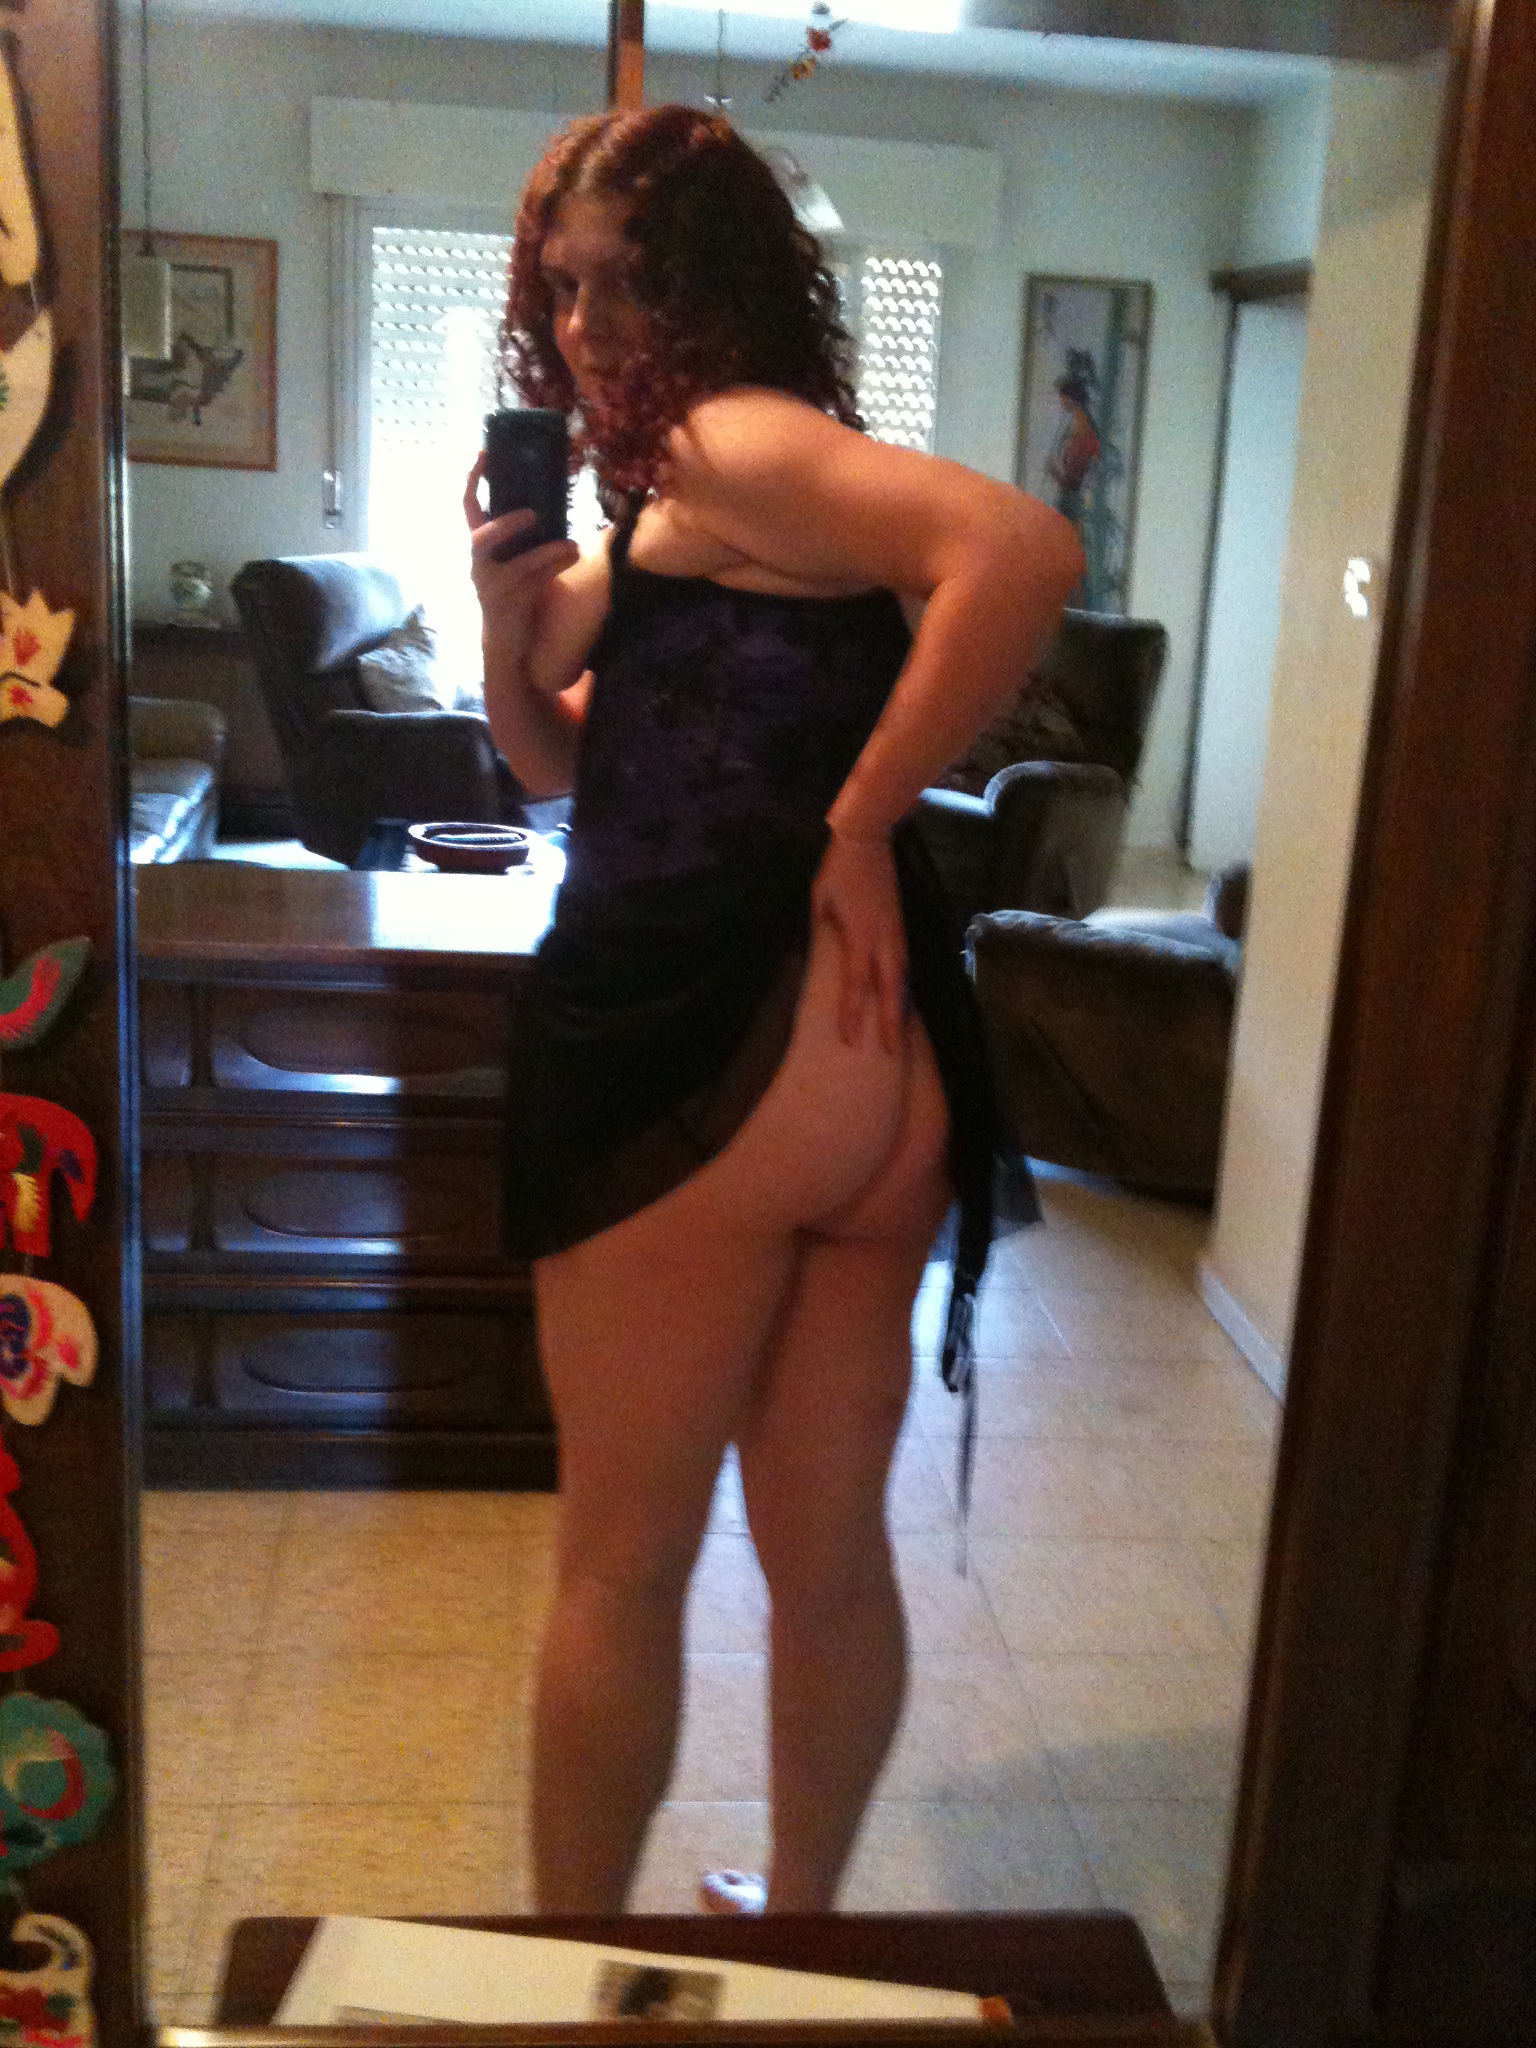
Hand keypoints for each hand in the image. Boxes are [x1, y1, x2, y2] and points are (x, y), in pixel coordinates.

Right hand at [463, 454, 579, 676]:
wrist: (505, 641)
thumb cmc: (515, 593)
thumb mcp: (518, 561)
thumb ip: (529, 538)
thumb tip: (558, 507)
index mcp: (480, 547)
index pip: (469, 508)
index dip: (473, 480)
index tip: (483, 453)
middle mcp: (480, 564)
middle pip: (480, 538)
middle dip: (506, 524)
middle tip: (532, 514)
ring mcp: (492, 586)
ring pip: (518, 565)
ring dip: (547, 552)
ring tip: (572, 544)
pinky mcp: (510, 604)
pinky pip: (535, 582)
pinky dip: (557, 567)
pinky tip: (574, 555)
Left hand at [812, 827, 906, 1053]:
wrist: (868, 838)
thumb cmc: (837, 868)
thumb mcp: (819, 901)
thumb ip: (822, 932)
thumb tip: (820, 957)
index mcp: (861, 935)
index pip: (856, 984)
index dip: (852, 1013)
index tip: (849, 1039)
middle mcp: (884, 939)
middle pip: (891, 989)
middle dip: (891, 1022)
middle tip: (890, 1053)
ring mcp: (896, 932)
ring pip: (902, 978)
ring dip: (900, 1007)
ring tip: (898, 1033)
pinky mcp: (900, 925)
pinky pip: (904, 964)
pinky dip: (903, 986)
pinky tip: (900, 997)